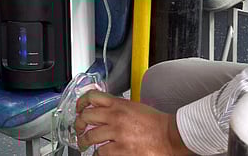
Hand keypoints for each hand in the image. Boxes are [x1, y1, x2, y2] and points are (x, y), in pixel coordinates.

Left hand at [74, 91, 192, 155]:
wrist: (169, 136)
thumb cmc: (156, 123)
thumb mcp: (135, 107)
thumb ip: (119, 106)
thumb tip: (105, 109)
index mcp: (120, 104)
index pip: (92, 97)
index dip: (81, 102)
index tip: (78, 108)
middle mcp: (116, 117)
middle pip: (86, 117)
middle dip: (79, 125)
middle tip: (78, 129)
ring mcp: (117, 134)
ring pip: (90, 137)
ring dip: (85, 141)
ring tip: (84, 144)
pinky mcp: (120, 150)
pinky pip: (101, 152)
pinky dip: (98, 153)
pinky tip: (101, 152)